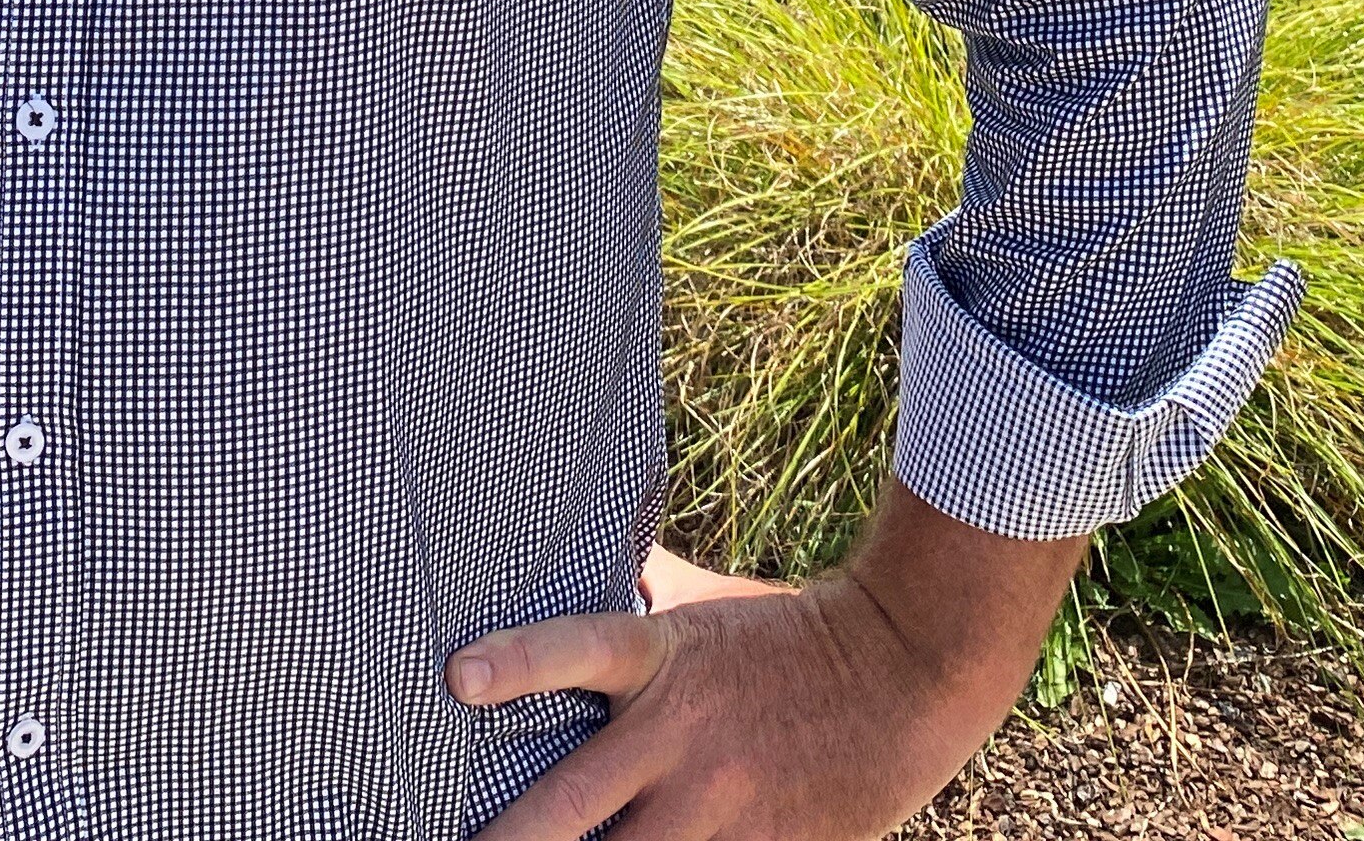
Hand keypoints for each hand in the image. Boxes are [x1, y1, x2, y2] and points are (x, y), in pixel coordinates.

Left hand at [453, 484, 1085, 840]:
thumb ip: (646, 593)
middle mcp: (680, 737)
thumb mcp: (710, 605)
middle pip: (569, 807)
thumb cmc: (793, 636)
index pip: (578, 647)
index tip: (457, 678)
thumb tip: (580, 556)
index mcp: (664, 660)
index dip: (518, 662)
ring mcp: (720, 807)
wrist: (907, 672)